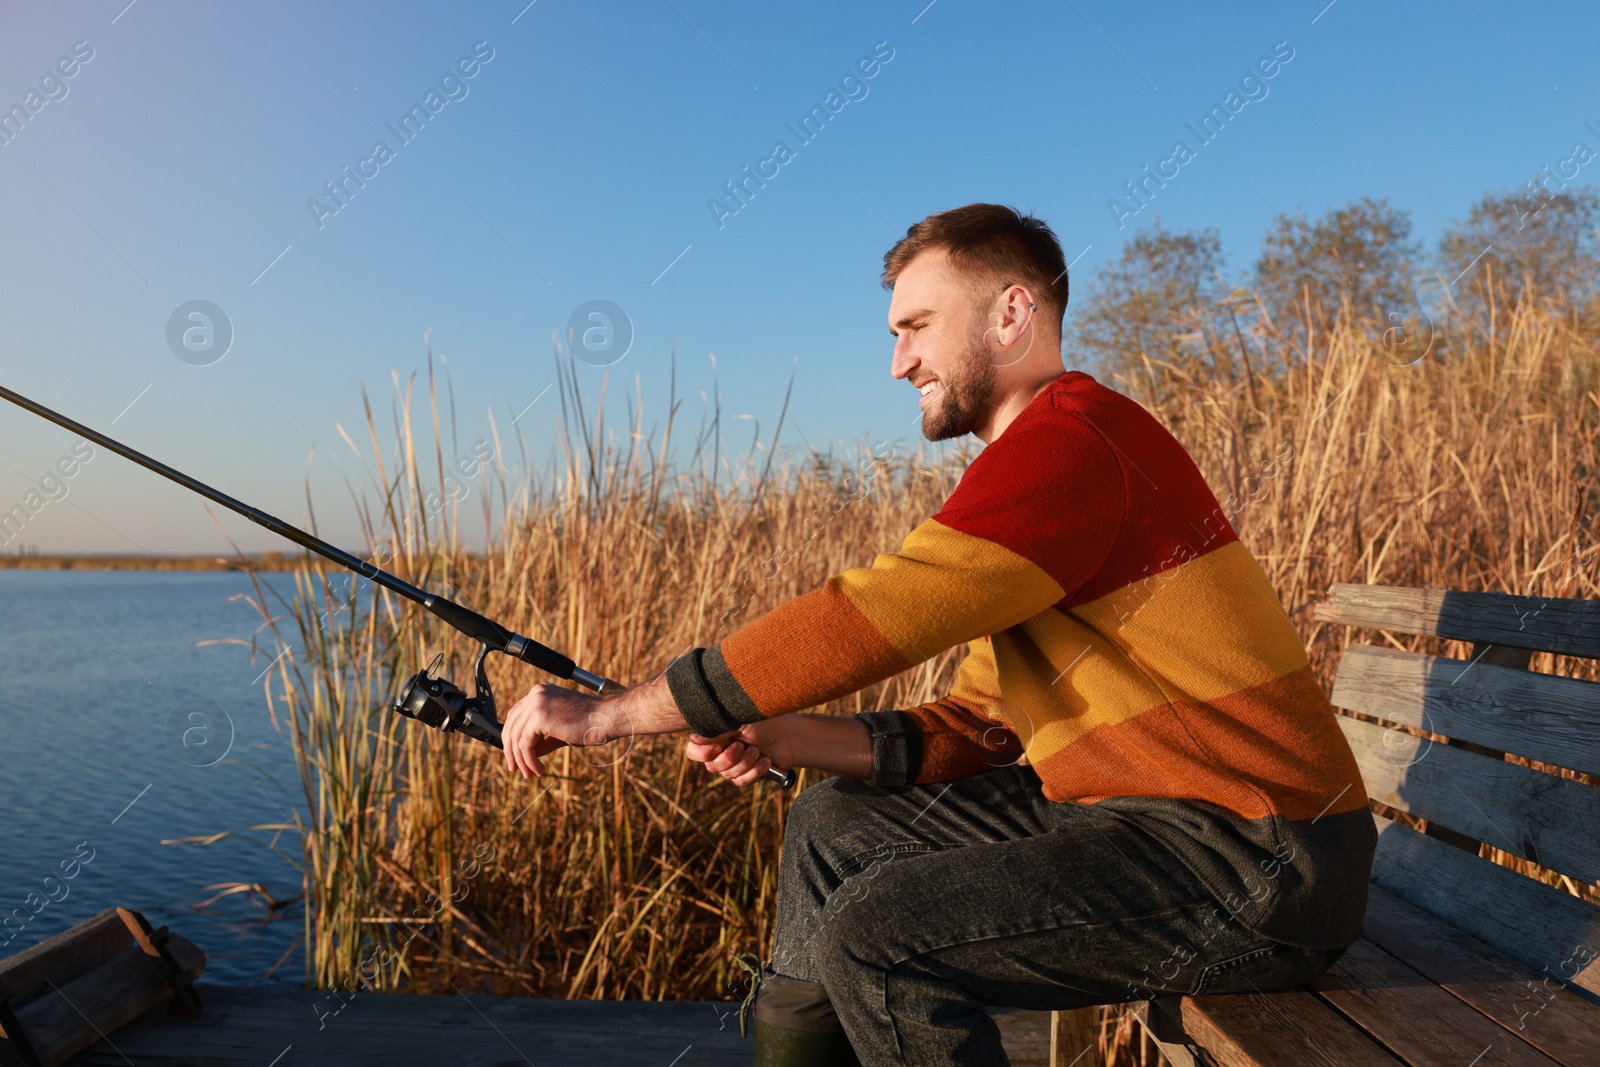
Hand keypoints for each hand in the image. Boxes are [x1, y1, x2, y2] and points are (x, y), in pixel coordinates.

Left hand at [500, 682, 617, 778]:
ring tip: (531, 774)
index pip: (515, 716)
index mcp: (539, 692)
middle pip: (511, 726)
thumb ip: (539, 738)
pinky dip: (530, 760)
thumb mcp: (558, 731)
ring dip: (522, 760)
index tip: (516, 757)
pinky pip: (525, 744)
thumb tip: (520, 754)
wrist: (606, 718)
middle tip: (516, 769)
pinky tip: (539, 769)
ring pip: (516, 738)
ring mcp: (536, 703)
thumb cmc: (589, 723)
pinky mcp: (539, 716)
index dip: (512, 738)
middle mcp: (535, 694)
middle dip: (511, 751)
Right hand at [687, 720, 794, 788]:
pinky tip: (765, 762)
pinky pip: (741, 782)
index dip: (703, 753)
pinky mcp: (745, 776)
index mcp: (713, 736)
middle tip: (743, 745)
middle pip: (712, 766)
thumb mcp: (737, 722)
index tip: (718, 746)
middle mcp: (719, 752)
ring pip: (728, 775)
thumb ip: (715, 730)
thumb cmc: (761, 723)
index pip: (694, 752)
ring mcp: (732, 765)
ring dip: (745, 763)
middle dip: (729, 758)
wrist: (786, 735)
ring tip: (757, 751)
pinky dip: (754, 772)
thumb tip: (694, 737)